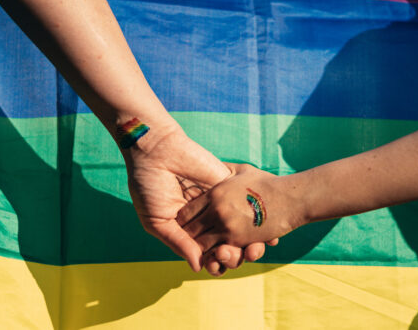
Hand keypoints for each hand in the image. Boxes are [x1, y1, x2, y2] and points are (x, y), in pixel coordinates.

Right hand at [125, 128, 268, 273]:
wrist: (157, 151)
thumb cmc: (149, 186)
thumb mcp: (157, 220)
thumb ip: (178, 242)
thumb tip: (199, 267)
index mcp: (187, 230)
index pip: (206, 253)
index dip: (215, 263)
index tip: (217, 267)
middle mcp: (206, 219)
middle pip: (226, 245)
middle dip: (233, 256)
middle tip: (231, 255)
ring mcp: (220, 204)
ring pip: (240, 231)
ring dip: (248, 244)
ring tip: (247, 249)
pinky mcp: (229, 187)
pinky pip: (248, 206)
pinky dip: (260, 221)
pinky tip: (268, 234)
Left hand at [177, 163, 305, 252]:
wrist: (290, 198)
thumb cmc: (267, 184)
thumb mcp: (242, 171)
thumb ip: (225, 170)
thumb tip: (215, 166)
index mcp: (215, 192)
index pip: (186, 212)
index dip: (184, 221)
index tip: (188, 225)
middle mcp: (216, 210)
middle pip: (188, 230)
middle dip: (189, 237)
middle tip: (192, 242)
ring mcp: (225, 226)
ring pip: (199, 245)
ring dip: (202, 249)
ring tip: (206, 249)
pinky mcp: (238, 240)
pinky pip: (217, 253)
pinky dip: (215, 256)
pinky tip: (218, 254)